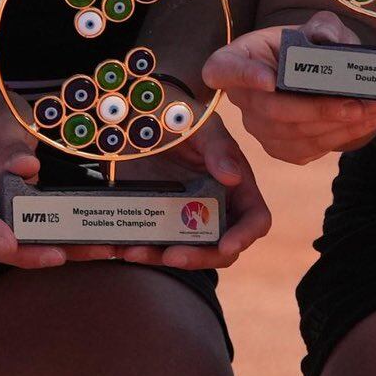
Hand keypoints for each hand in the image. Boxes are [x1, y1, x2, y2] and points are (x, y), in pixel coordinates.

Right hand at [0, 76, 77, 268]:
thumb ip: (10, 143)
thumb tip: (27, 167)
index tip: (8, 241)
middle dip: (19, 254)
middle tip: (57, 254)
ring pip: (4, 248)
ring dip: (43, 254)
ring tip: (86, 250)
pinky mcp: (3, 219)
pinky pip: (23, 238)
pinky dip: (51, 244)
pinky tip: (85, 245)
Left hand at [131, 104, 273, 270]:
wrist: (142, 117)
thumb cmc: (183, 118)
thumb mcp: (201, 126)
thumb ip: (218, 147)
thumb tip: (233, 178)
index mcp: (237, 189)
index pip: (255, 219)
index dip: (245, 236)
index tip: (227, 246)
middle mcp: (216, 209)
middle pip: (219, 249)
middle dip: (198, 257)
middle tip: (172, 256)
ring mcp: (186, 218)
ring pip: (183, 251)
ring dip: (161, 257)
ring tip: (135, 251)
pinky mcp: (158, 221)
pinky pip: (152, 244)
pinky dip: (138, 249)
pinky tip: (120, 248)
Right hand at [205, 13, 375, 164]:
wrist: (325, 78)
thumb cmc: (313, 48)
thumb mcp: (321, 27)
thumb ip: (324, 26)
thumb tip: (325, 38)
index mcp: (239, 57)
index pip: (224, 68)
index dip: (243, 75)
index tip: (270, 80)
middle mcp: (242, 97)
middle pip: (270, 109)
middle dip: (315, 109)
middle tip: (353, 103)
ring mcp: (258, 126)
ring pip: (291, 134)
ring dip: (335, 125)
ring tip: (371, 110)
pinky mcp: (279, 148)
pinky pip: (305, 149)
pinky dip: (338, 138)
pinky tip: (364, 123)